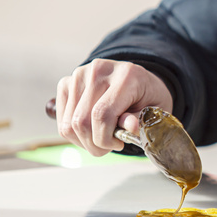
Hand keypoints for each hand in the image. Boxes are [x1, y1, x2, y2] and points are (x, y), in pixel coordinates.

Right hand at [56, 59, 172, 156]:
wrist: (137, 80)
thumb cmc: (147, 98)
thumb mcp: (154, 110)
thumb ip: (140, 120)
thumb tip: (130, 127)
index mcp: (126, 75)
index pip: (102, 114)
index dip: (106, 139)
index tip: (119, 144)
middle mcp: (99, 70)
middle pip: (81, 121)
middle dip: (94, 144)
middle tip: (109, 146)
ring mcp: (79, 74)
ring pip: (69, 124)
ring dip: (84, 141)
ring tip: (101, 137)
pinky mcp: (66, 82)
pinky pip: (62, 120)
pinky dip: (74, 133)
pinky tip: (91, 129)